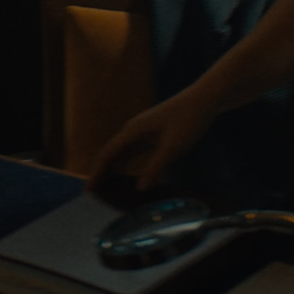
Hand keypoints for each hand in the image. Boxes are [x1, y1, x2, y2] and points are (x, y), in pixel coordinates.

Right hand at [88, 90, 217, 208]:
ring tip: (105, 188)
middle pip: (110, 154)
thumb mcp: (173, 147)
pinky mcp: (152, 133)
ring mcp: (142, 131)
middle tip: (93, 193)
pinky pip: (132, 152)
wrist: (204, 100)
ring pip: (121, 153)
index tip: (89, 188)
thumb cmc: (189, 120)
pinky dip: (125, 165)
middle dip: (101, 172)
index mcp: (134, 130)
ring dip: (112, 169)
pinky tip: (127, 176)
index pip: (108, 154)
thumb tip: (140, 189)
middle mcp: (133, 130)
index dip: (97, 172)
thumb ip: (156, 167)